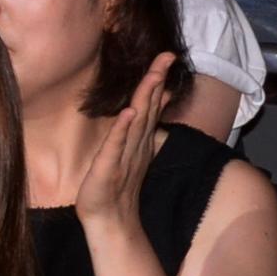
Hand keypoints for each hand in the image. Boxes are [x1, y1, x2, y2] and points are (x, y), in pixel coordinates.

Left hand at [74, 52, 173, 231]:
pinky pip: (117, 144)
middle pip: (148, 105)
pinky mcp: (110, 166)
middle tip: (167, 55)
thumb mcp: (126, 152)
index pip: (150, 103)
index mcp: (139, 138)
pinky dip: (123, 128)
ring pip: (138, 120)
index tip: (167, 56)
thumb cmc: (115, 186)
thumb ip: (135, 131)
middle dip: (157, 79)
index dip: (158, 80)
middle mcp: (137, 142)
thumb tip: (141, 111)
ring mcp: (125, 153)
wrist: (109, 219)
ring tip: (154, 75)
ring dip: (145, 97)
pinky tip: (130, 112)